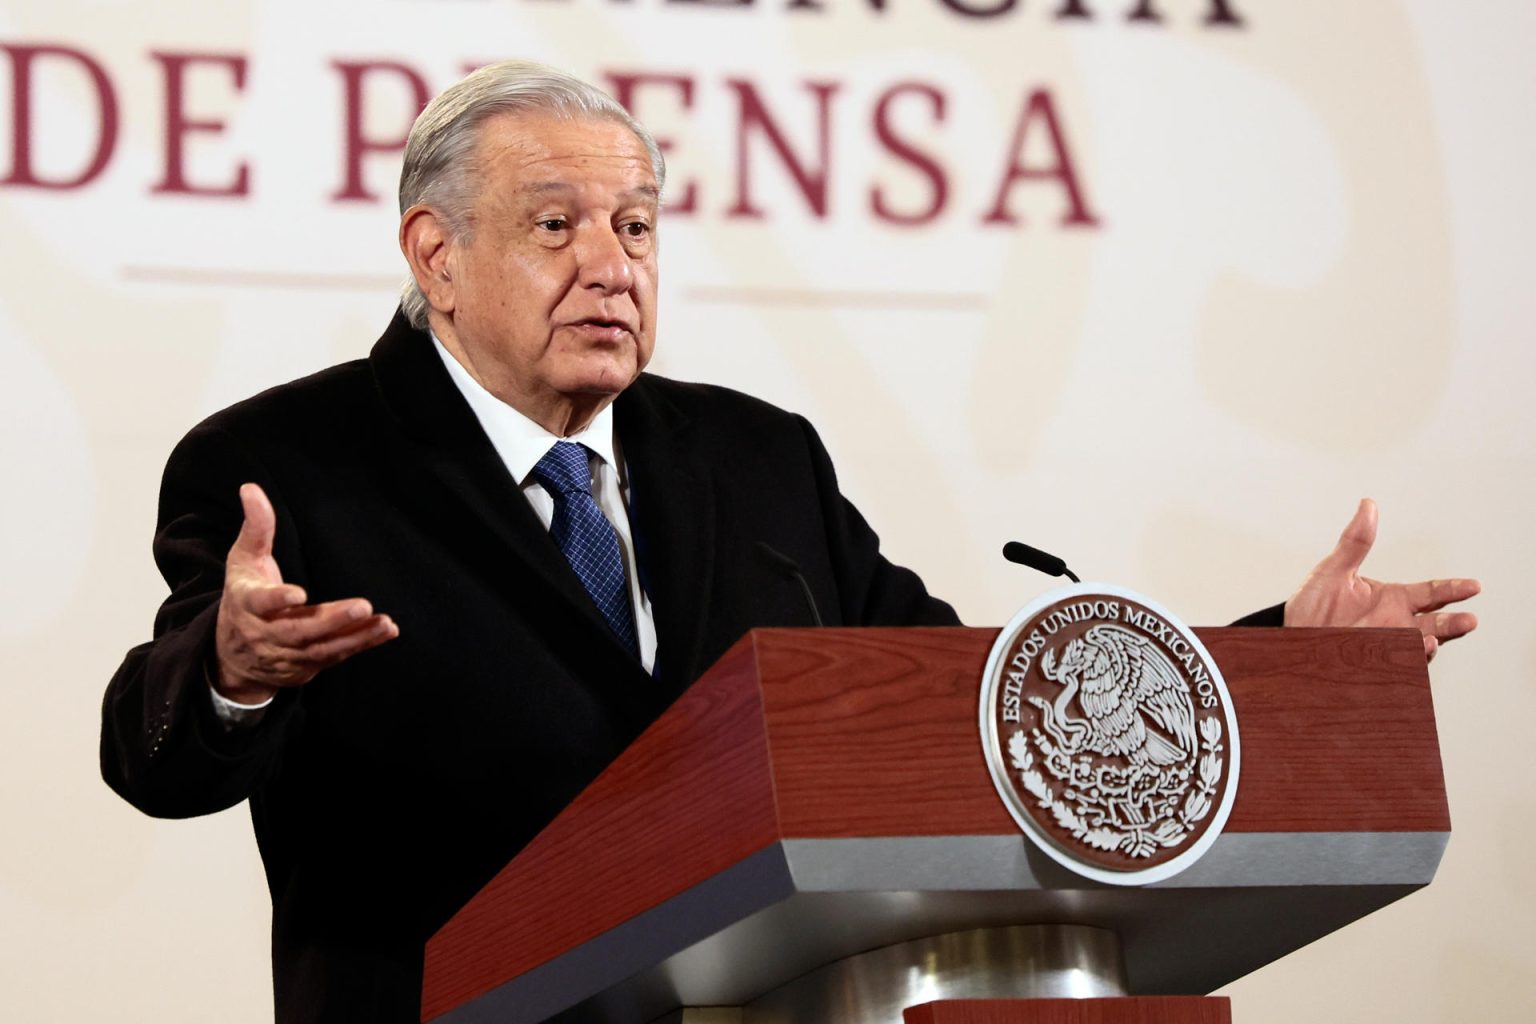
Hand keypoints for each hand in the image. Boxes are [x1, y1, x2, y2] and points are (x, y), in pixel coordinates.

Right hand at [214, 483, 398, 703]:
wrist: (233, 656)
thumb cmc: (244, 595)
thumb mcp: (243, 560)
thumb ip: (255, 527)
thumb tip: (251, 487)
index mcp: (247, 603)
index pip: (260, 603)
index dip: (277, 600)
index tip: (298, 593)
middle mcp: (266, 633)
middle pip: (299, 630)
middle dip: (331, 620)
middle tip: (362, 606)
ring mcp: (287, 654)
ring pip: (323, 647)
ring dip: (355, 636)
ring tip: (384, 622)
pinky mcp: (307, 666)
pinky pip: (336, 656)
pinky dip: (361, 645)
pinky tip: (386, 631)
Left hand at [1284, 498, 1478, 658]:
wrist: (1290, 638)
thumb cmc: (1312, 605)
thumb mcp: (1333, 571)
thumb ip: (1354, 542)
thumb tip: (1367, 506)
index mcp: (1392, 599)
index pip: (1431, 593)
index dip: (1452, 589)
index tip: (1473, 586)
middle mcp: (1396, 624)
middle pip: (1435, 624)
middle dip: (1453, 624)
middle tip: (1468, 620)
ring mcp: (1388, 647)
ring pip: (1419, 648)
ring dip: (1429, 645)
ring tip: (1431, 640)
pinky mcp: (1377, 666)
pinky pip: (1398, 666)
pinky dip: (1406, 663)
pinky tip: (1406, 655)